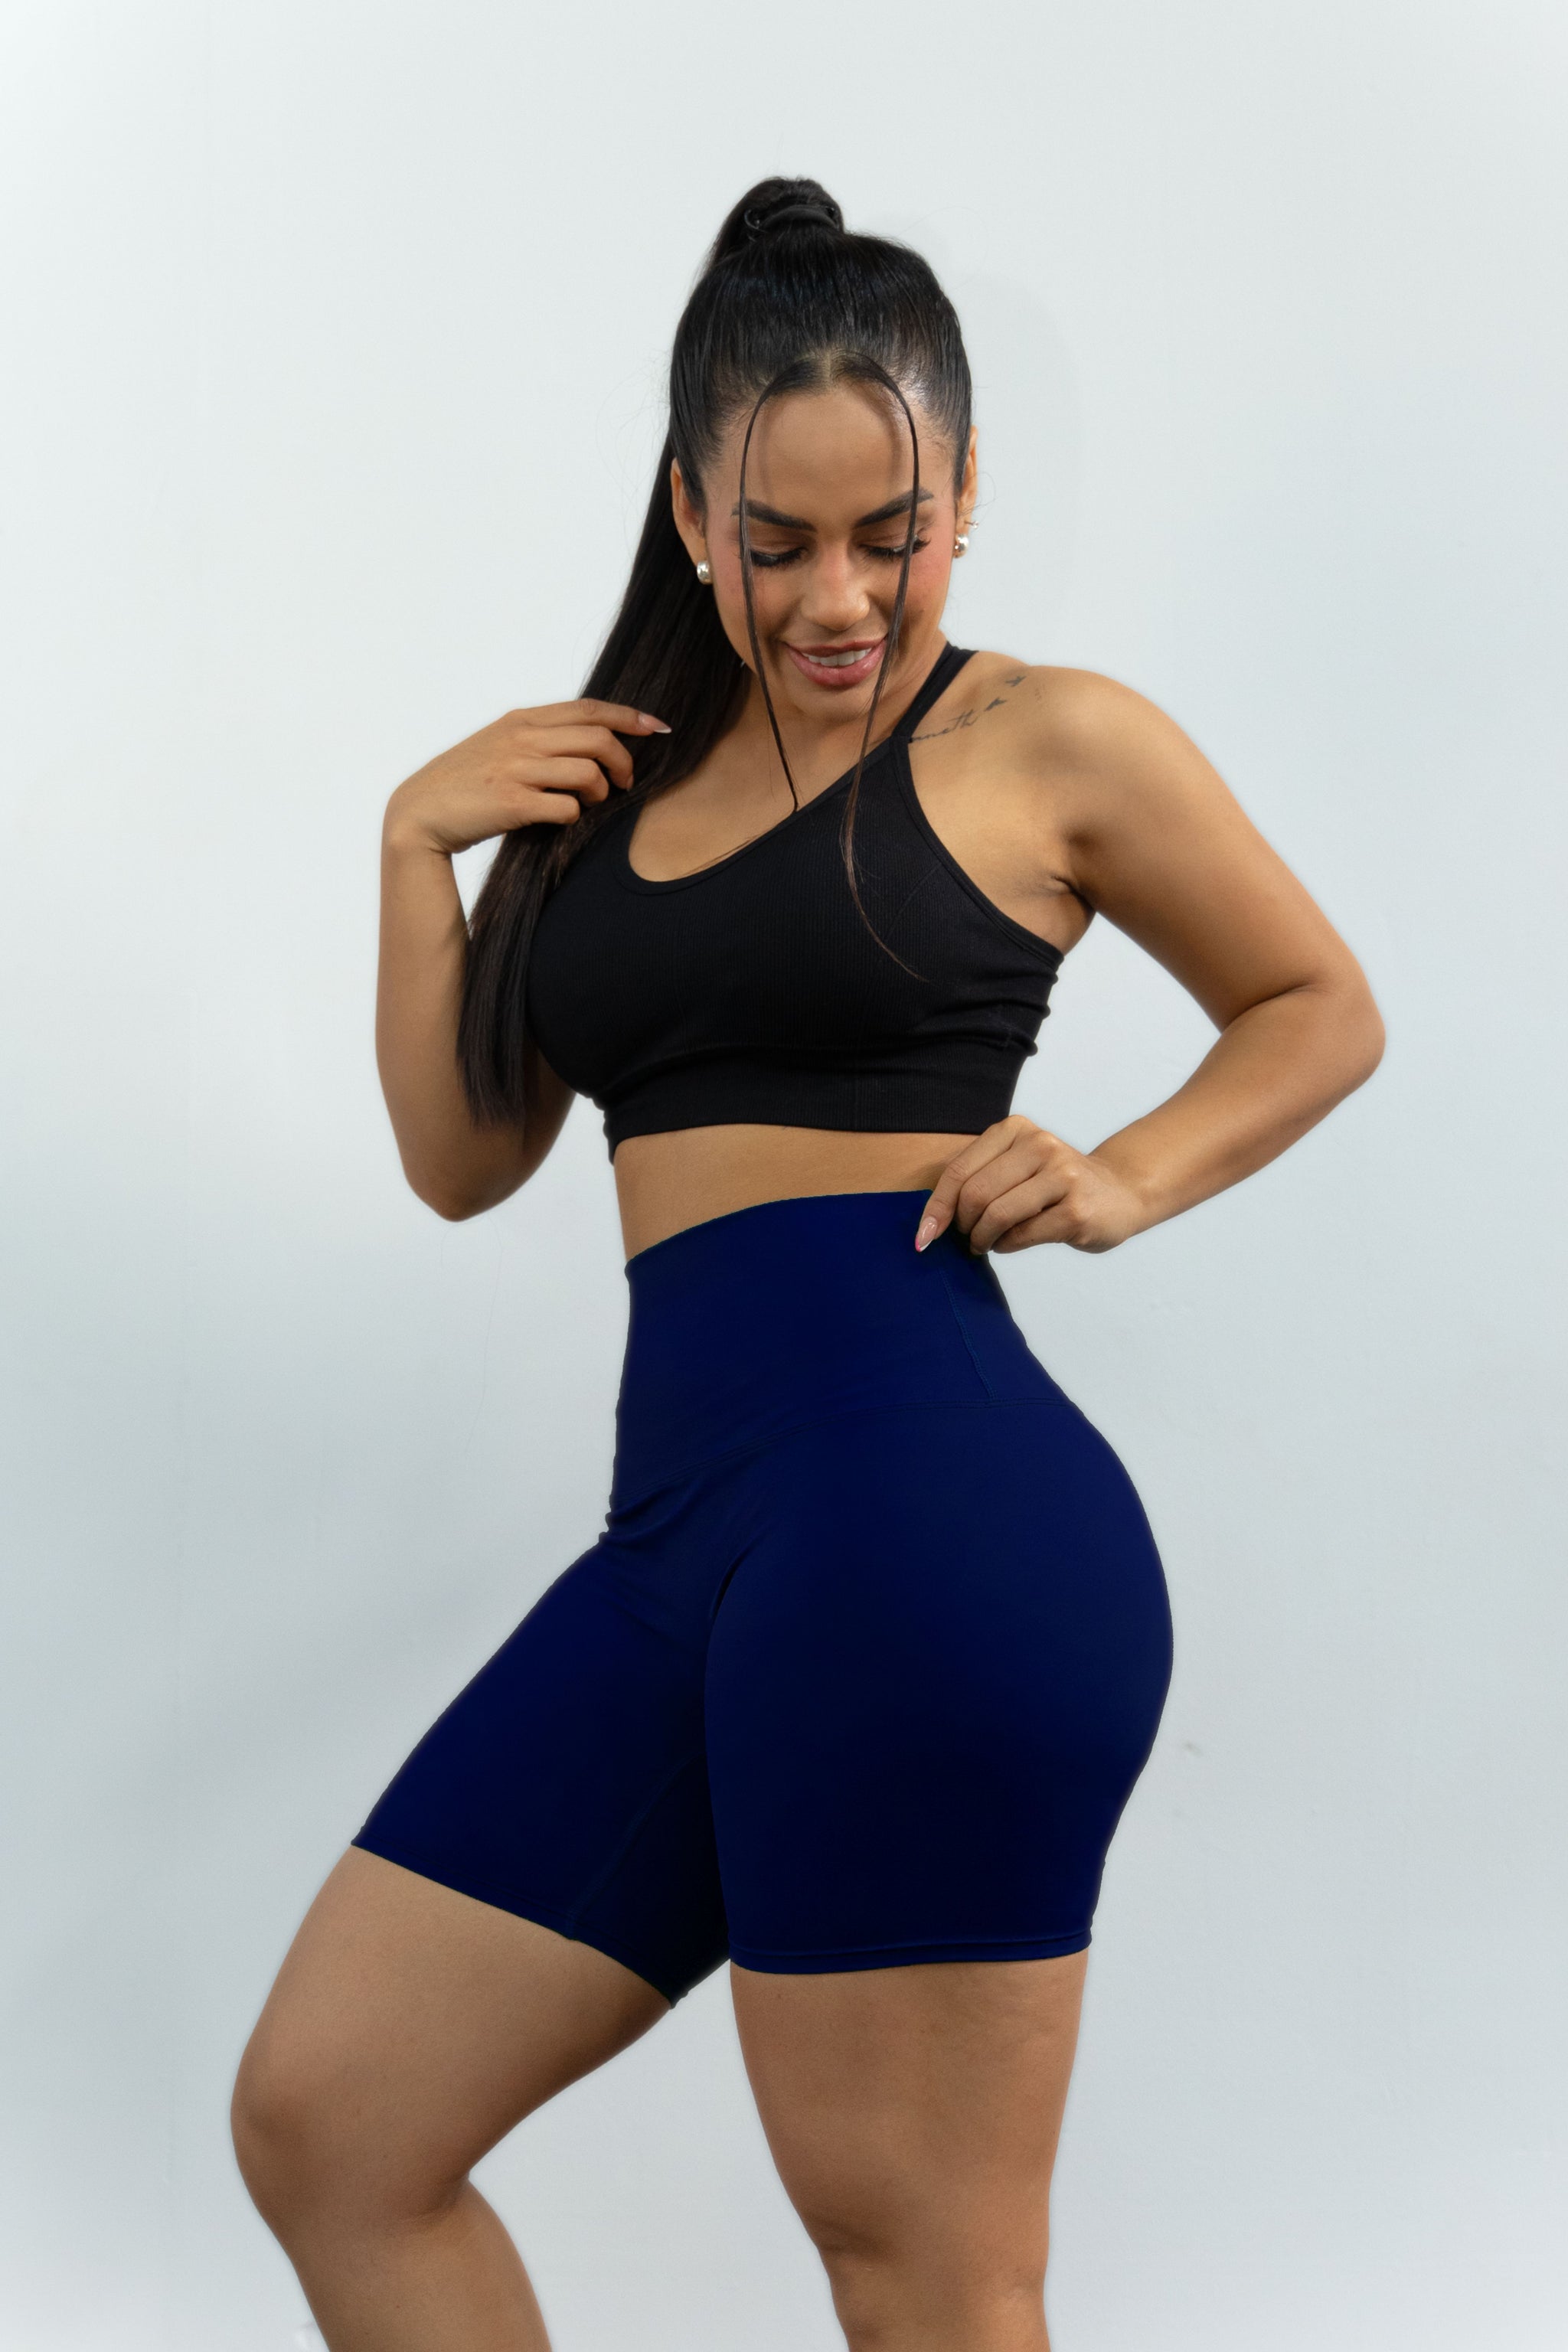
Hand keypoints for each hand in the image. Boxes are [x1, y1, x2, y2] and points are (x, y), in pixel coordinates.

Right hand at [384, 698, 669, 856]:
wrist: (420, 813)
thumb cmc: (465, 783)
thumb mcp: (499, 745)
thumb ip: (538, 738)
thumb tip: (589, 742)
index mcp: (522, 720)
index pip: (590, 708)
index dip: (630, 716)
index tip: (658, 728)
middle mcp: (521, 738)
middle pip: (598, 738)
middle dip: (624, 761)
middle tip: (625, 782)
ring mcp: (516, 769)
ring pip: (588, 772)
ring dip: (601, 791)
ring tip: (593, 802)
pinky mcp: (511, 803)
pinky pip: (567, 807)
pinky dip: (575, 814)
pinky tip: (565, 819)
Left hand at [915, 1116, 1147, 1256]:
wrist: (1120, 1192)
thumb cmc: (1056, 1184)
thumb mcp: (1017, 1164)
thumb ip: (980, 1177)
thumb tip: (932, 1218)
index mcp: (1016, 1130)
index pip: (959, 1171)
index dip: (936, 1208)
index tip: (924, 1237)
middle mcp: (1039, 1145)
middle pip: (975, 1195)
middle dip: (962, 1226)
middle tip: (969, 1239)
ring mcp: (1061, 1176)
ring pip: (996, 1215)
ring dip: (983, 1239)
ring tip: (986, 1243)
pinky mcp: (1076, 1210)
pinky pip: (1022, 1236)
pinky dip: (1006, 1246)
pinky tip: (1010, 1243)